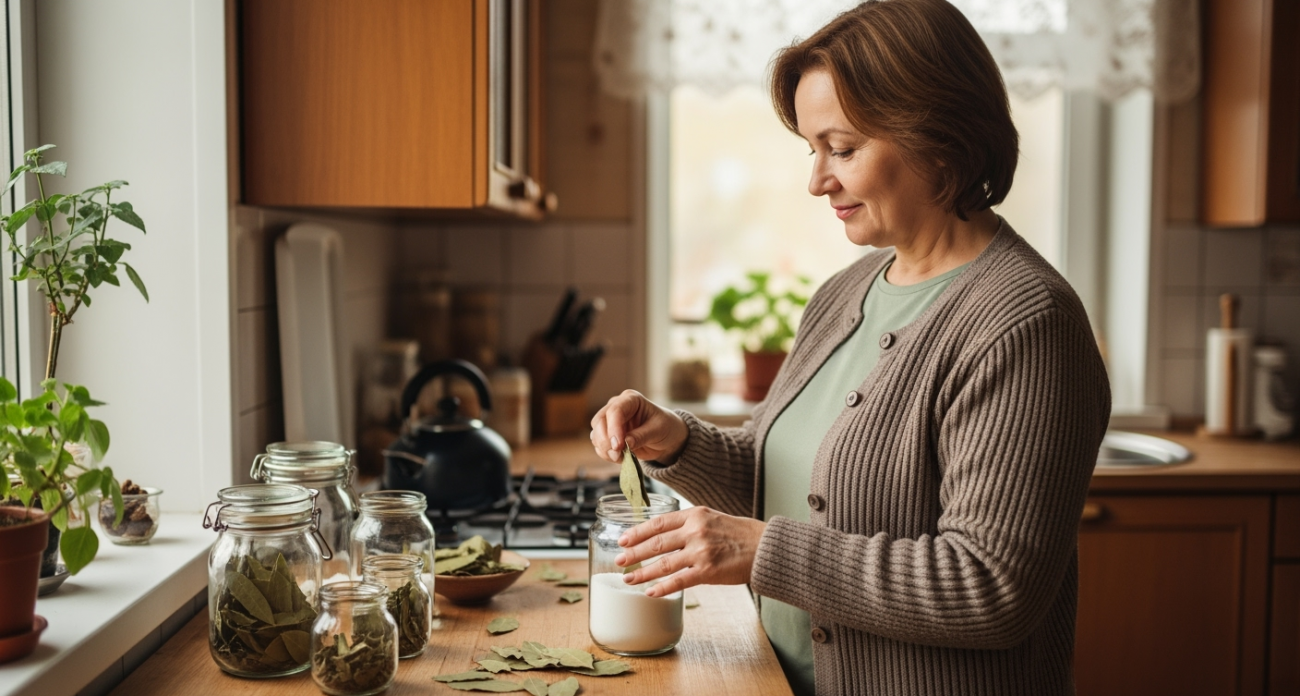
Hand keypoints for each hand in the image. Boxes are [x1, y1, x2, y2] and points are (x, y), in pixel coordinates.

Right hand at [589, 389, 688, 462]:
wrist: (667, 438)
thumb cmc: (666, 427)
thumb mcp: (659, 430)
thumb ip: (641, 436)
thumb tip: (625, 443)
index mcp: (631, 399)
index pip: (615, 410)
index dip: (614, 428)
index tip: (618, 446)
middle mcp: (617, 407)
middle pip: (599, 421)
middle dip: (606, 441)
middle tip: (618, 454)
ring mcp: (610, 421)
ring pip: (596, 434)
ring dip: (605, 449)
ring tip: (622, 457)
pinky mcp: (608, 435)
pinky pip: (599, 445)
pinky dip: (606, 454)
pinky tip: (620, 458)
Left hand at [614, 506, 765, 596]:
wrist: (765, 547)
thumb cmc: (739, 534)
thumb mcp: (712, 518)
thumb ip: (689, 524)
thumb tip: (663, 534)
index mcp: (694, 514)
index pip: (659, 522)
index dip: (638, 532)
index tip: (624, 539)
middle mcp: (695, 531)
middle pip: (656, 542)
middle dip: (634, 552)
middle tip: (618, 559)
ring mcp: (701, 551)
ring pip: (663, 563)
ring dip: (642, 572)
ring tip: (628, 578)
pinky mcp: (708, 571)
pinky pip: (679, 581)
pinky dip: (662, 587)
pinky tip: (650, 592)